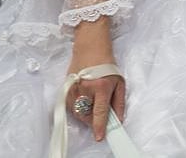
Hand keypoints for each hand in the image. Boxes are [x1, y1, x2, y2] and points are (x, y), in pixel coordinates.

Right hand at [69, 23, 125, 141]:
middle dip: (92, 121)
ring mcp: (74, 89)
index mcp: (102, 87)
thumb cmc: (107, 65)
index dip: (99, 126)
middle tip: (98, 118)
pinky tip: (84, 101)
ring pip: (77, 112)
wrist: (90, 48)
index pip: (100, 112)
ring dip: (85, 115)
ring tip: (92, 106)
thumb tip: (118, 119)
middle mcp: (86, 89)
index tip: (99, 137)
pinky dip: (77, 109)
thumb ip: (119, 103)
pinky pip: (70, 106)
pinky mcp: (66, 88)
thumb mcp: (120, 82)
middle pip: (86, 115)